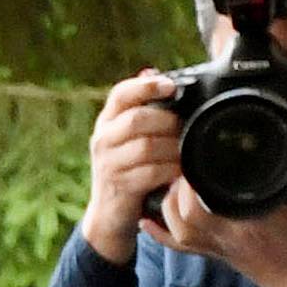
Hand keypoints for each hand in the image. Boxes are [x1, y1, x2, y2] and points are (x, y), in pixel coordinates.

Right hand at [81, 72, 184, 264]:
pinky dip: (170, 170)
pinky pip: (150, 172)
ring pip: (146, 146)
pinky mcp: (119, 186)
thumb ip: (140, 108)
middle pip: (137, 119)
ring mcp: (107, 164)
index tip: (171, 86)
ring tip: (185, 150)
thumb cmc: (127, 168)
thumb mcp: (128, 137)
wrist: (110, 214)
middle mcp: (102, 140)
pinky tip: (179, 170)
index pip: (121, 94)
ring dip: (172, 147)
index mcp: (106, 122)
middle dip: (167, 121)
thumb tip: (154, 73)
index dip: (147, 87)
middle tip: (184, 128)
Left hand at [147, 151, 286, 286]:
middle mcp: (224, 239)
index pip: (200, 208)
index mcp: (246, 225)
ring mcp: (217, 249)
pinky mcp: (216, 255)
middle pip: (182, 218)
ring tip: (176, 181)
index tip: (194, 158)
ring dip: (167, 206)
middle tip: (184, 165)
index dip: (189, 185)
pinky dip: (160, 235)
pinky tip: (147, 220)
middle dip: (176, 190)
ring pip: (177, 232)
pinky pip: (180, 247)